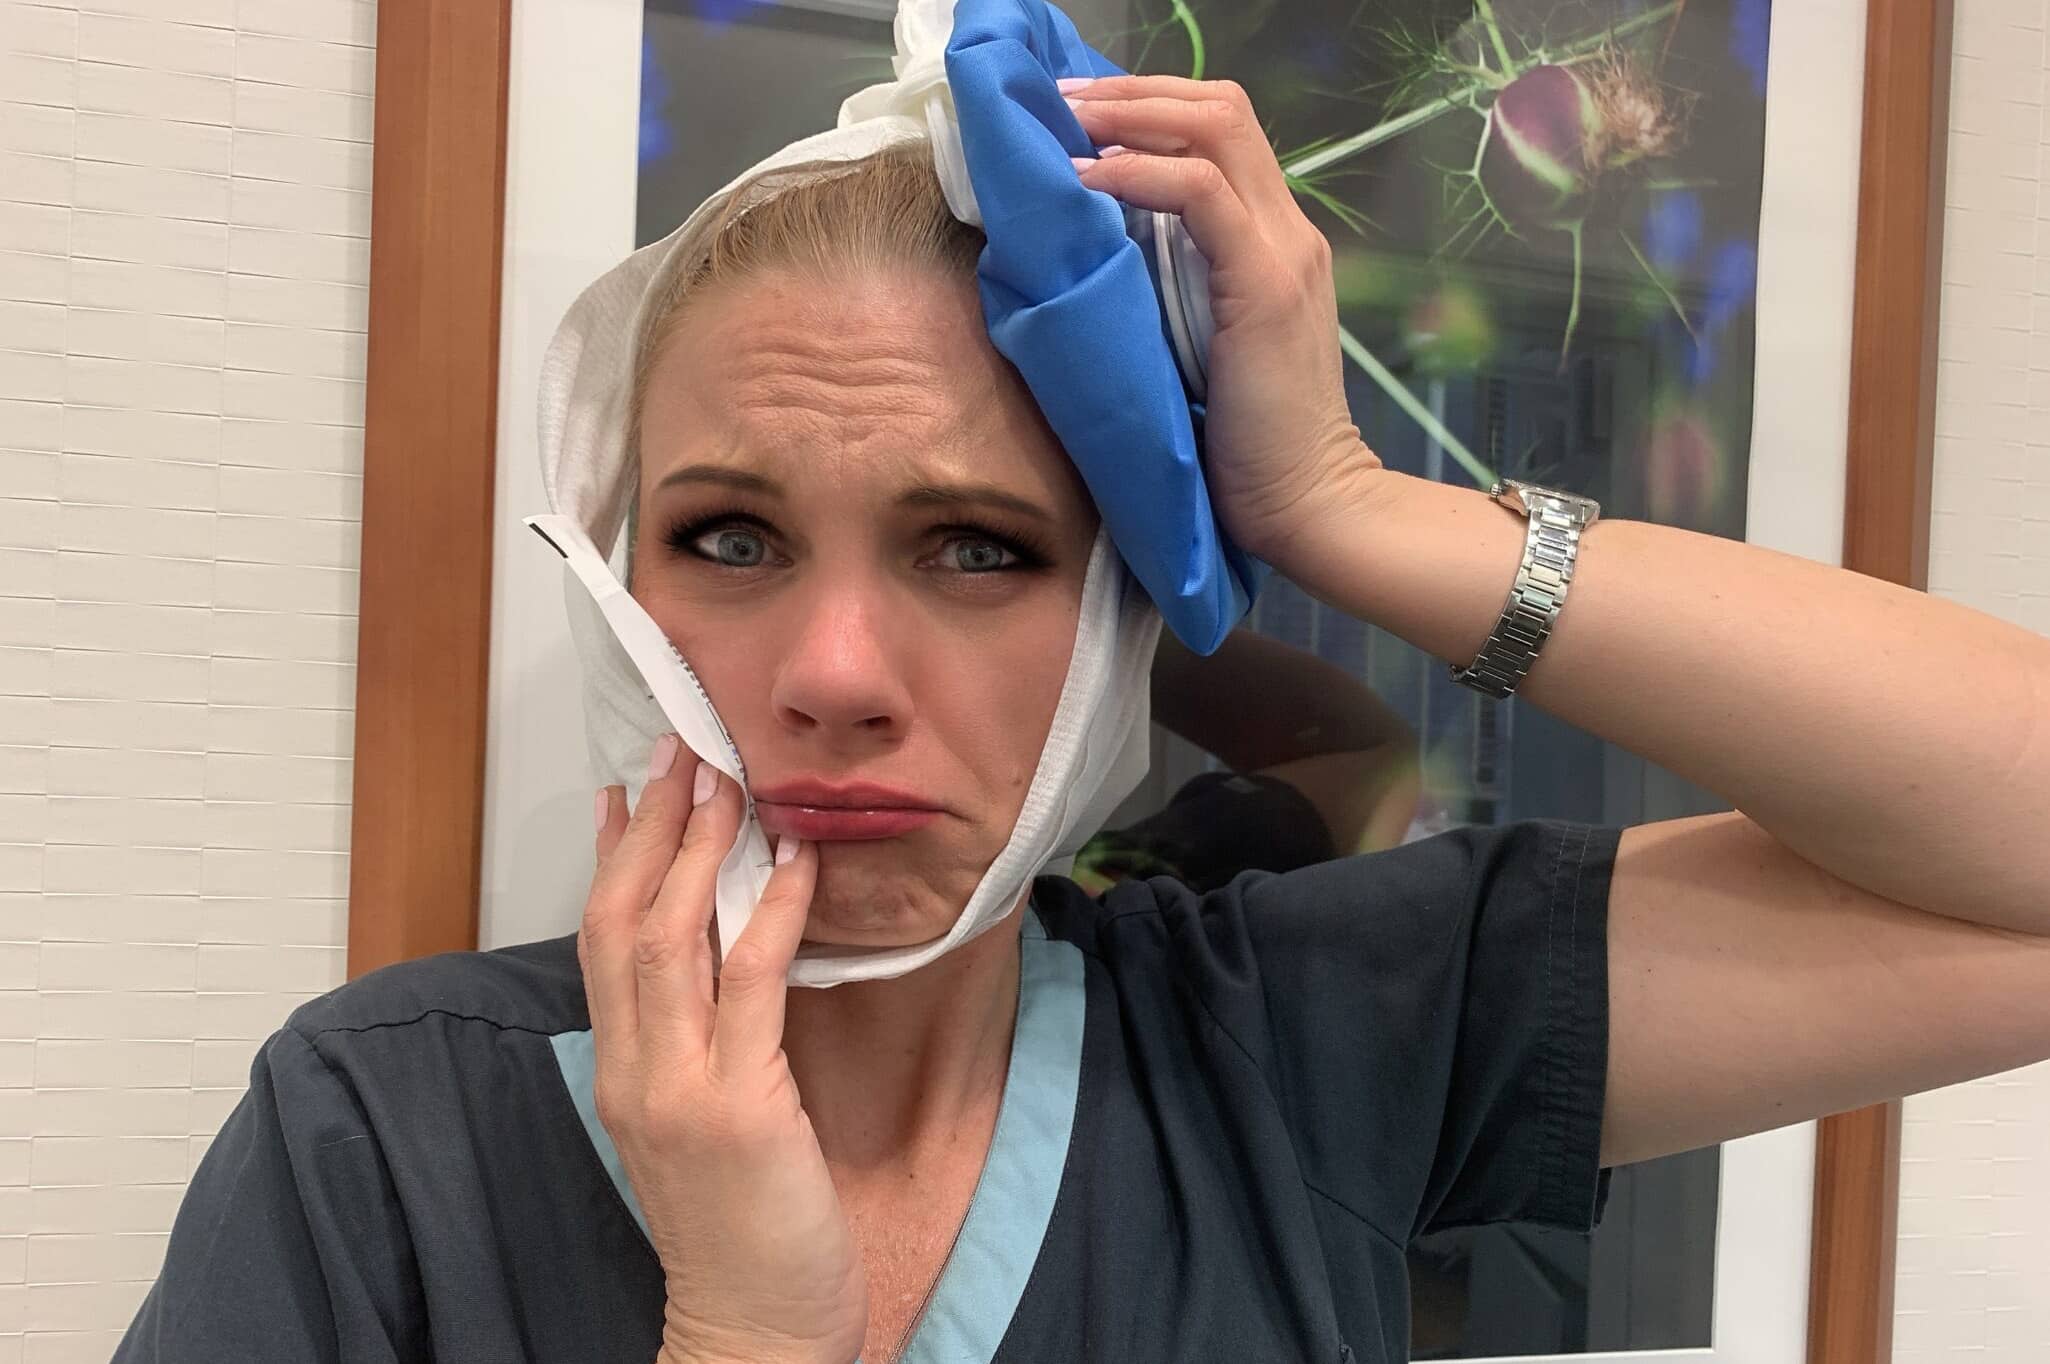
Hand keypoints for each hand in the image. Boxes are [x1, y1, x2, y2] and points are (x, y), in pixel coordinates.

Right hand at [582, 737, 864, 1363]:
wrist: (753, 1333)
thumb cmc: (743, 1233)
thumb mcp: (703, 1126)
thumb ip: (700, 1046)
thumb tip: (724, 962)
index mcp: (622, 1075)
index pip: (600, 944)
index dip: (612, 860)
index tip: (626, 790)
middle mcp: (635, 1073)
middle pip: (624, 923)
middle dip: (653, 829)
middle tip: (681, 750)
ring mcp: (680, 1090)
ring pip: (671, 940)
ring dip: (698, 850)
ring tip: (724, 778)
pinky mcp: (740, 1109)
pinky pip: (752, 986)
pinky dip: (769, 915)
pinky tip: (791, 863)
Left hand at [1065, 74, 1384, 564]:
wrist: (1308, 503)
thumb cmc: (1244, 448)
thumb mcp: (1197, 347)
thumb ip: (1171, 292)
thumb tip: (1097, 257)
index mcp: (1274, 241)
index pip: (1223, 131)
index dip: (1151, 107)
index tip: (1079, 119)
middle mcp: (1288, 230)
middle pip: (1221, 108)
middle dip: (1134, 92)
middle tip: (1061, 101)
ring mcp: (1283, 250)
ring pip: (1216, 129)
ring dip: (1130, 115)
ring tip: (1067, 123)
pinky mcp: (1265, 283)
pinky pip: (1202, 193)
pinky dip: (1139, 174)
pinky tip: (1088, 181)